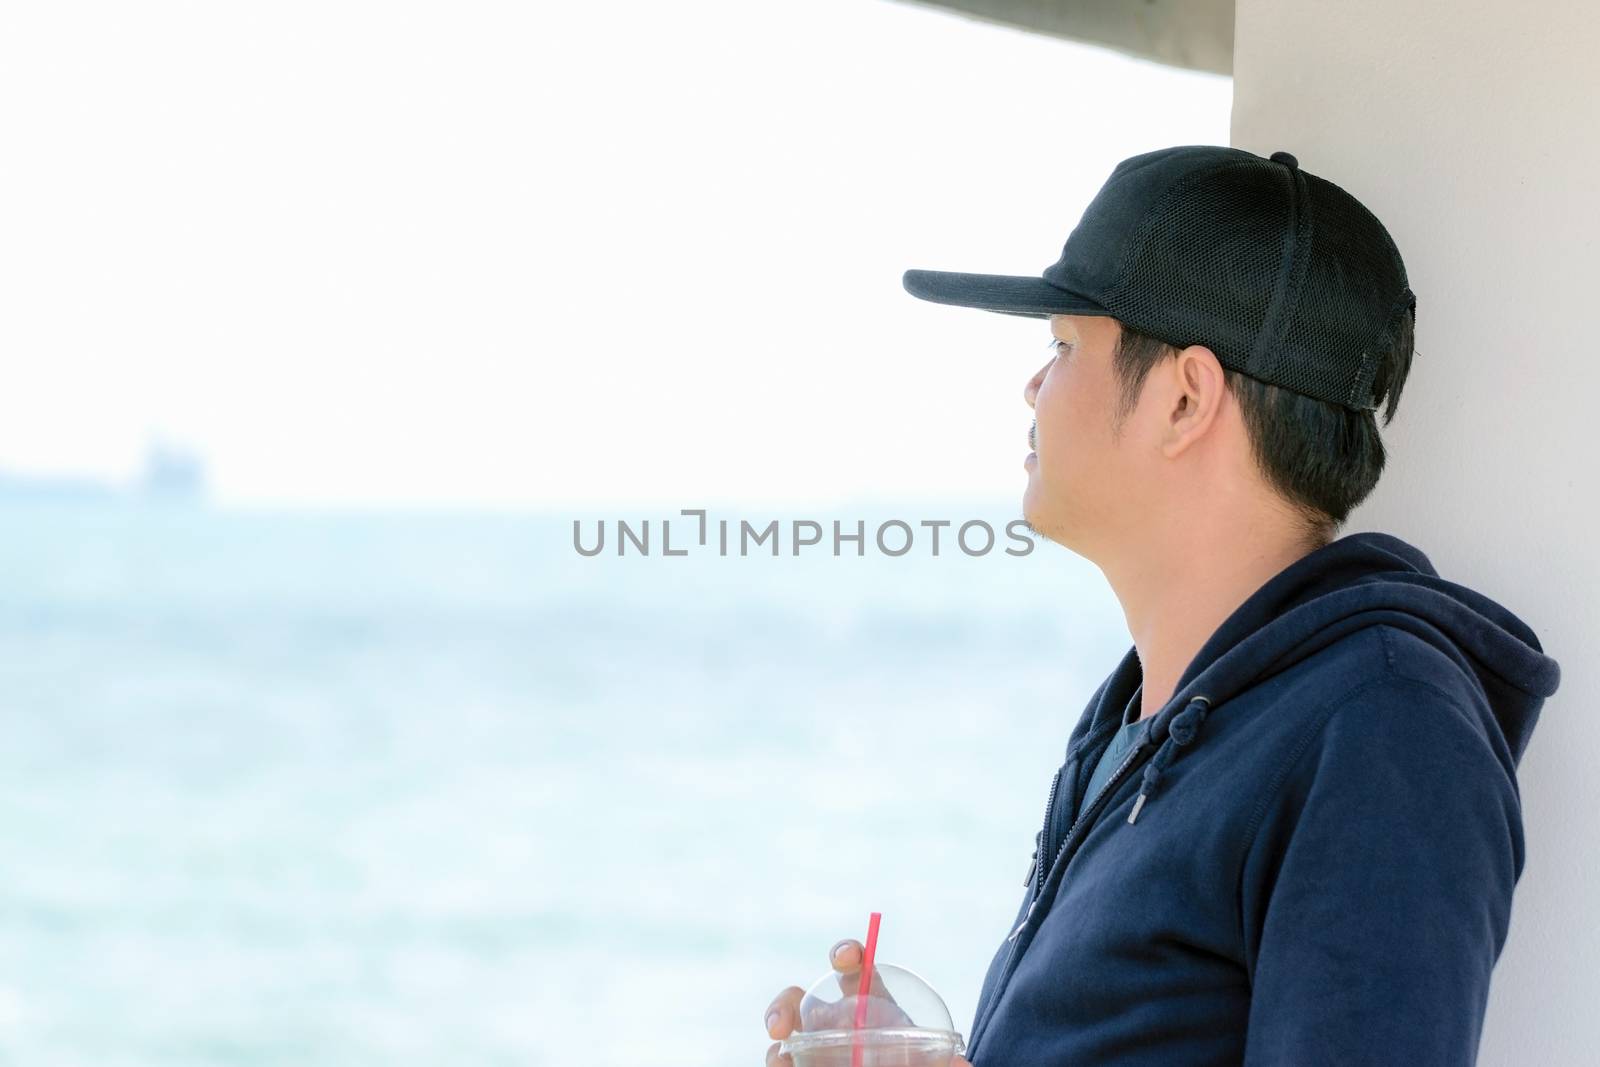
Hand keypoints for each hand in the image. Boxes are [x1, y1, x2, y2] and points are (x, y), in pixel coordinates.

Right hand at [763, 939, 970, 1066]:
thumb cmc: (918, 1063)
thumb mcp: (936, 1061)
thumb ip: (947, 1062)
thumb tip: (962, 1066)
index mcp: (871, 1004)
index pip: (855, 968)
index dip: (847, 953)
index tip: (849, 958)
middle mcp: (836, 1021)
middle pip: (802, 998)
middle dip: (787, 1003)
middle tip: (783, 1024)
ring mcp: (816, 1046)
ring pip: (783, 1036)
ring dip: (773, 1038)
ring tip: (778, 1052)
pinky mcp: (803, 1064)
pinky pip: (782, 1061)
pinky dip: (778, 1061)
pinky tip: (783, 1064)